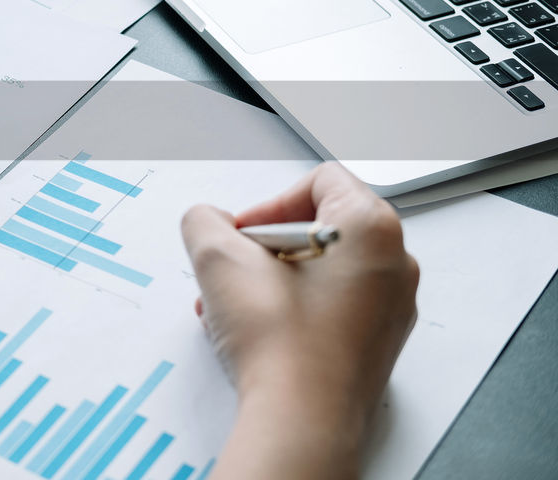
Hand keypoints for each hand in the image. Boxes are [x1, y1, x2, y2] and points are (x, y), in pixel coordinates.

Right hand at [181, 163, 417, 479]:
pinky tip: (260, 334)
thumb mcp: (218, 259)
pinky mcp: (378, 342)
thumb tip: (208, 222)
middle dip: (266, 246)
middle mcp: (396, 263)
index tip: (243, 235)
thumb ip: (204, 221)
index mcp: (372, 228)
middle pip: (321, 225)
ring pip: (324, 269)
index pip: (321, 180)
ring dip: (273, 279)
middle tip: (237, 272)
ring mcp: (391, 307)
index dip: (270, 202)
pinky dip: (295, 309)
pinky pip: (333, 306)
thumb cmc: (281, 343)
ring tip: (237, 308)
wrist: (302, 420)